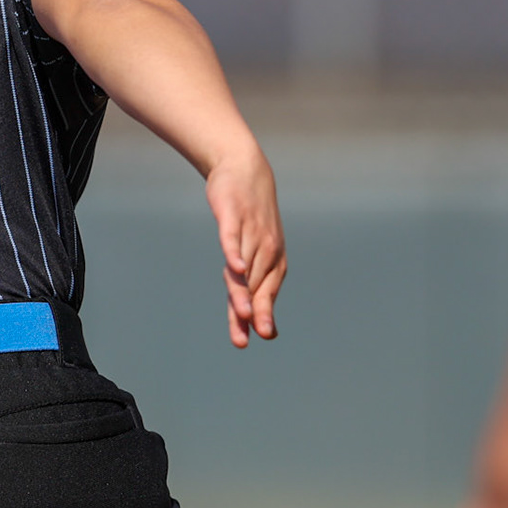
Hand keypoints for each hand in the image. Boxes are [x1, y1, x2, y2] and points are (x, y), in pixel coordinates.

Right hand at [203, 143, 284, 347]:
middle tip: (245, 339)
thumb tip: (262, 328)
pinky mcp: (233, 215)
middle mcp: (267, 249)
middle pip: (254, 286)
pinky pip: (233, 238)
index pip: (265, 294)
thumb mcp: (254, 252)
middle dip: (251, 313)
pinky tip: (235, 268)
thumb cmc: (249, 218)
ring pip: (245, 267)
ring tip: (242, 315)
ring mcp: (250, 231)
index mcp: (274, 261)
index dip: (261, 316)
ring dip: (243, 291)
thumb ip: (254, 287)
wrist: (245, 169)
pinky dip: (234, 253)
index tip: (258, 337)